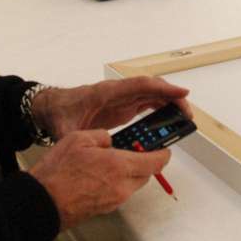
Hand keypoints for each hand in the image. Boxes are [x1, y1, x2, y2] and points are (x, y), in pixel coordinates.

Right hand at [28, 130, 171, 229]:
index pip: (157, 162)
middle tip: (132, 150)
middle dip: (144, 161)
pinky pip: (119, 193)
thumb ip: (102, 136)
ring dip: (129, 173)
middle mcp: (122, 186)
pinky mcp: (105, 209)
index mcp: (120, 166)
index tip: (163, 146)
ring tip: (109, 161)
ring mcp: (114, 200)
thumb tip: (109, 140)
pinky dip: (116, 183)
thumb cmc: (57, 173)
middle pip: (146, 174)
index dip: (163, 153)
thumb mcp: (78, 138)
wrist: (42, 203)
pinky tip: (98, 175)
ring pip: (133, 184)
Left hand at [31, 76, 189, 139]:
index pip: (140, 86)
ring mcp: (121, 98)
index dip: (162, 88)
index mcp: (107, 93)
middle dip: (172, 98)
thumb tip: (85, 154)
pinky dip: (160, 108)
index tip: (182, 93)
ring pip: (151, 95)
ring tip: (184, 119)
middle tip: (188, 114)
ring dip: (169, 103)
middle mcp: (118, 92)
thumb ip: (75, 141)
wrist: (52, 107)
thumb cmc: (59, 113)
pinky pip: (146, 102)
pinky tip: (169, 120)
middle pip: (152, 89)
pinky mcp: (122, 106)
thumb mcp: (65, 130)